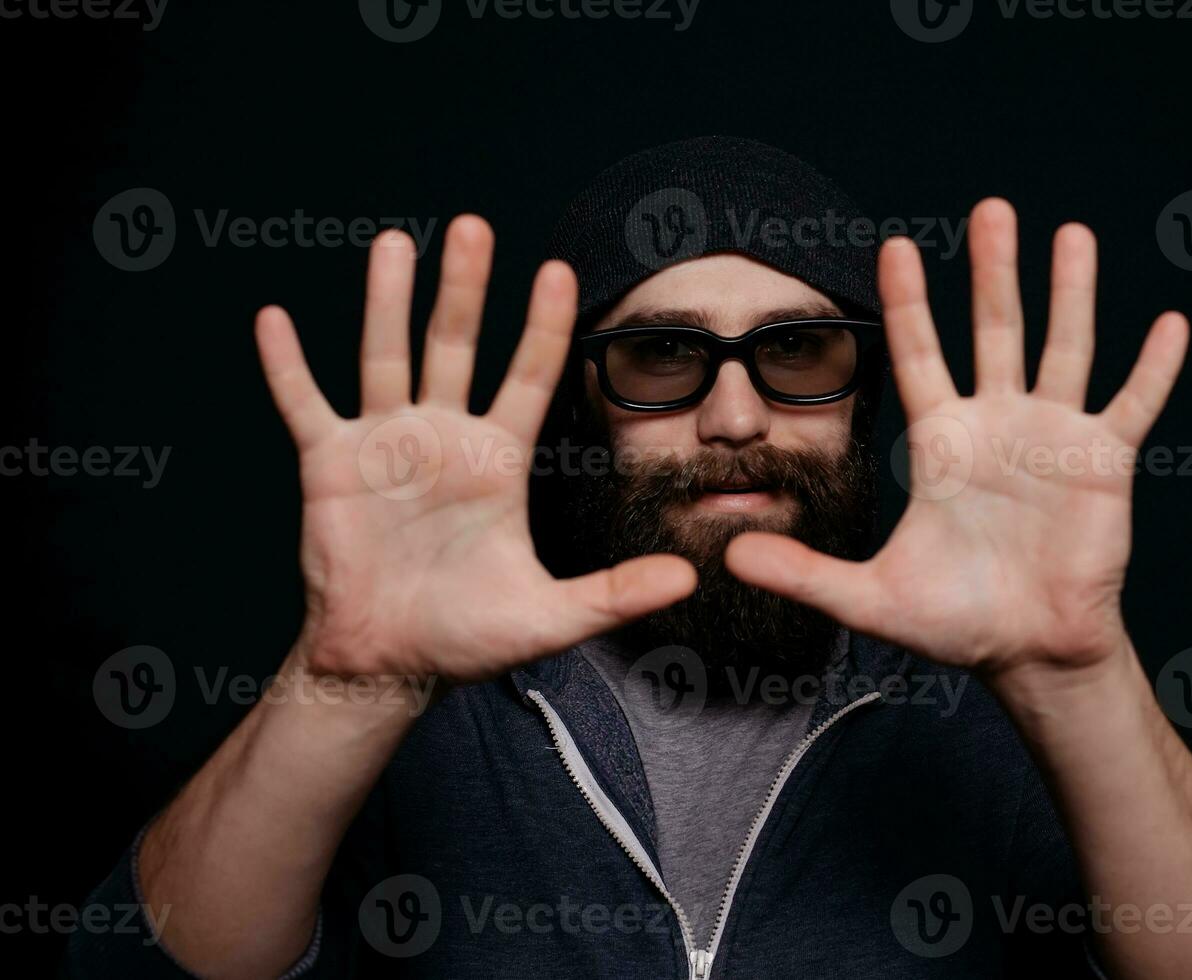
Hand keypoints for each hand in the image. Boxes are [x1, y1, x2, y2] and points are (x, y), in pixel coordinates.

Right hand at [255, 216, 695, 682]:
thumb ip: (615, 592)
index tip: (561, 269)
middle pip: (456, 345)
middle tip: (474, 227)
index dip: (546, 325)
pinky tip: (273, 318)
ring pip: (385, 355)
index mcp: (497, 460)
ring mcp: (385, 444)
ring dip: (387, 300)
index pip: (531, 375)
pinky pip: (305, 404)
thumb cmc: (466, 636)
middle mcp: (444, 436)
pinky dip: (287, 365)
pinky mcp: (330, 465)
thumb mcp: (548, 615)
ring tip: (395, 242)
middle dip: (465, 287)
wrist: (388, 662)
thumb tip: (688, 576)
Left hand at [725, 199, 1186, 681]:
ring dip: (1071, 293)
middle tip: (992, 209)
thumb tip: (729, 556)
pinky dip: (1152, 369)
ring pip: (1065, 348)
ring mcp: (1053, 437)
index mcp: (942, 441)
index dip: (908, 302)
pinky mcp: (1103, 463)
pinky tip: (1170, 324)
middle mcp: (997, 424)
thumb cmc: (954, 622)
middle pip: (995, 330)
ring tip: (1072, 234)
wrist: (1028, 652)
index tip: (895, 246)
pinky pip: (1132, 405)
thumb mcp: (870, 597)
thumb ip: (803, 573)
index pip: (920, 354)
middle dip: (993, 271)